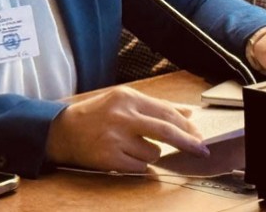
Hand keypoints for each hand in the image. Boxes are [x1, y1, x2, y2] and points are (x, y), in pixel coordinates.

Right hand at [46, 86, 208, 171]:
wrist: (63, 131)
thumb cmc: (97, 115)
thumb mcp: (124, 102)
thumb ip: (155, 106)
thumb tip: (188, 114)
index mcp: (127, 97)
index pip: (165, 111)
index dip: (186, 125)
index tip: (199, 135)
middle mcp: (122, 116)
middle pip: (166, 131)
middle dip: (188, 142)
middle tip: (202, 150)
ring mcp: (115, 138)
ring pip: (153, 152)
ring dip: (153, 154)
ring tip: (134, 146)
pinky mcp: (109, 158)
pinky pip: (139, 167)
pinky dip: (139, 164)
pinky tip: (126, 156)